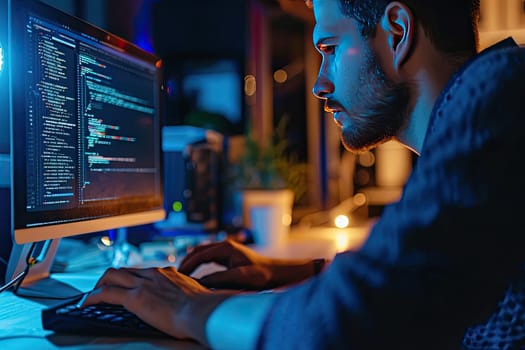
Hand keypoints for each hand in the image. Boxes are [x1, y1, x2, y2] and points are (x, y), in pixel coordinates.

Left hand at [81, 266, 233, 343]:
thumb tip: (188, 302)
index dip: (131, 277)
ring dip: (99, 284)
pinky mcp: (135, 297)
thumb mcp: (194, 295)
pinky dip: (92, 297)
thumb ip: (185, 294)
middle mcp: (153, 274)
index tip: (127, 284)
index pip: (143, 271)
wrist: (201, 311)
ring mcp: (143, 284)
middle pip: (124, 269)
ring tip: (92, 295)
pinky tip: (86, 304)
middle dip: (110, 278)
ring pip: (112, 275)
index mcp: (167, 273)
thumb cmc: (202, 308)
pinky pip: (106, 293)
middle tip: (103, 288)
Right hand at [178, 239, 317, 289]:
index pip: (199, 255)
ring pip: (202, 254)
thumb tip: (200, 282)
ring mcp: (226, 250)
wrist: (277, 273)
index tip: (177, 277)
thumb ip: (220, 278)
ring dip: (191, 263)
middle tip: (174, 276)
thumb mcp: (240, 277)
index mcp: (225, 248)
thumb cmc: (262, 276)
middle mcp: (224, 246)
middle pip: (197, 251)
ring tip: (181, 276)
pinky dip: (199, 265)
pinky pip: (208, 259)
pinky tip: (195, 276)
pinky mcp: (229, 257)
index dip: (187, 266)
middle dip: (185, 262)